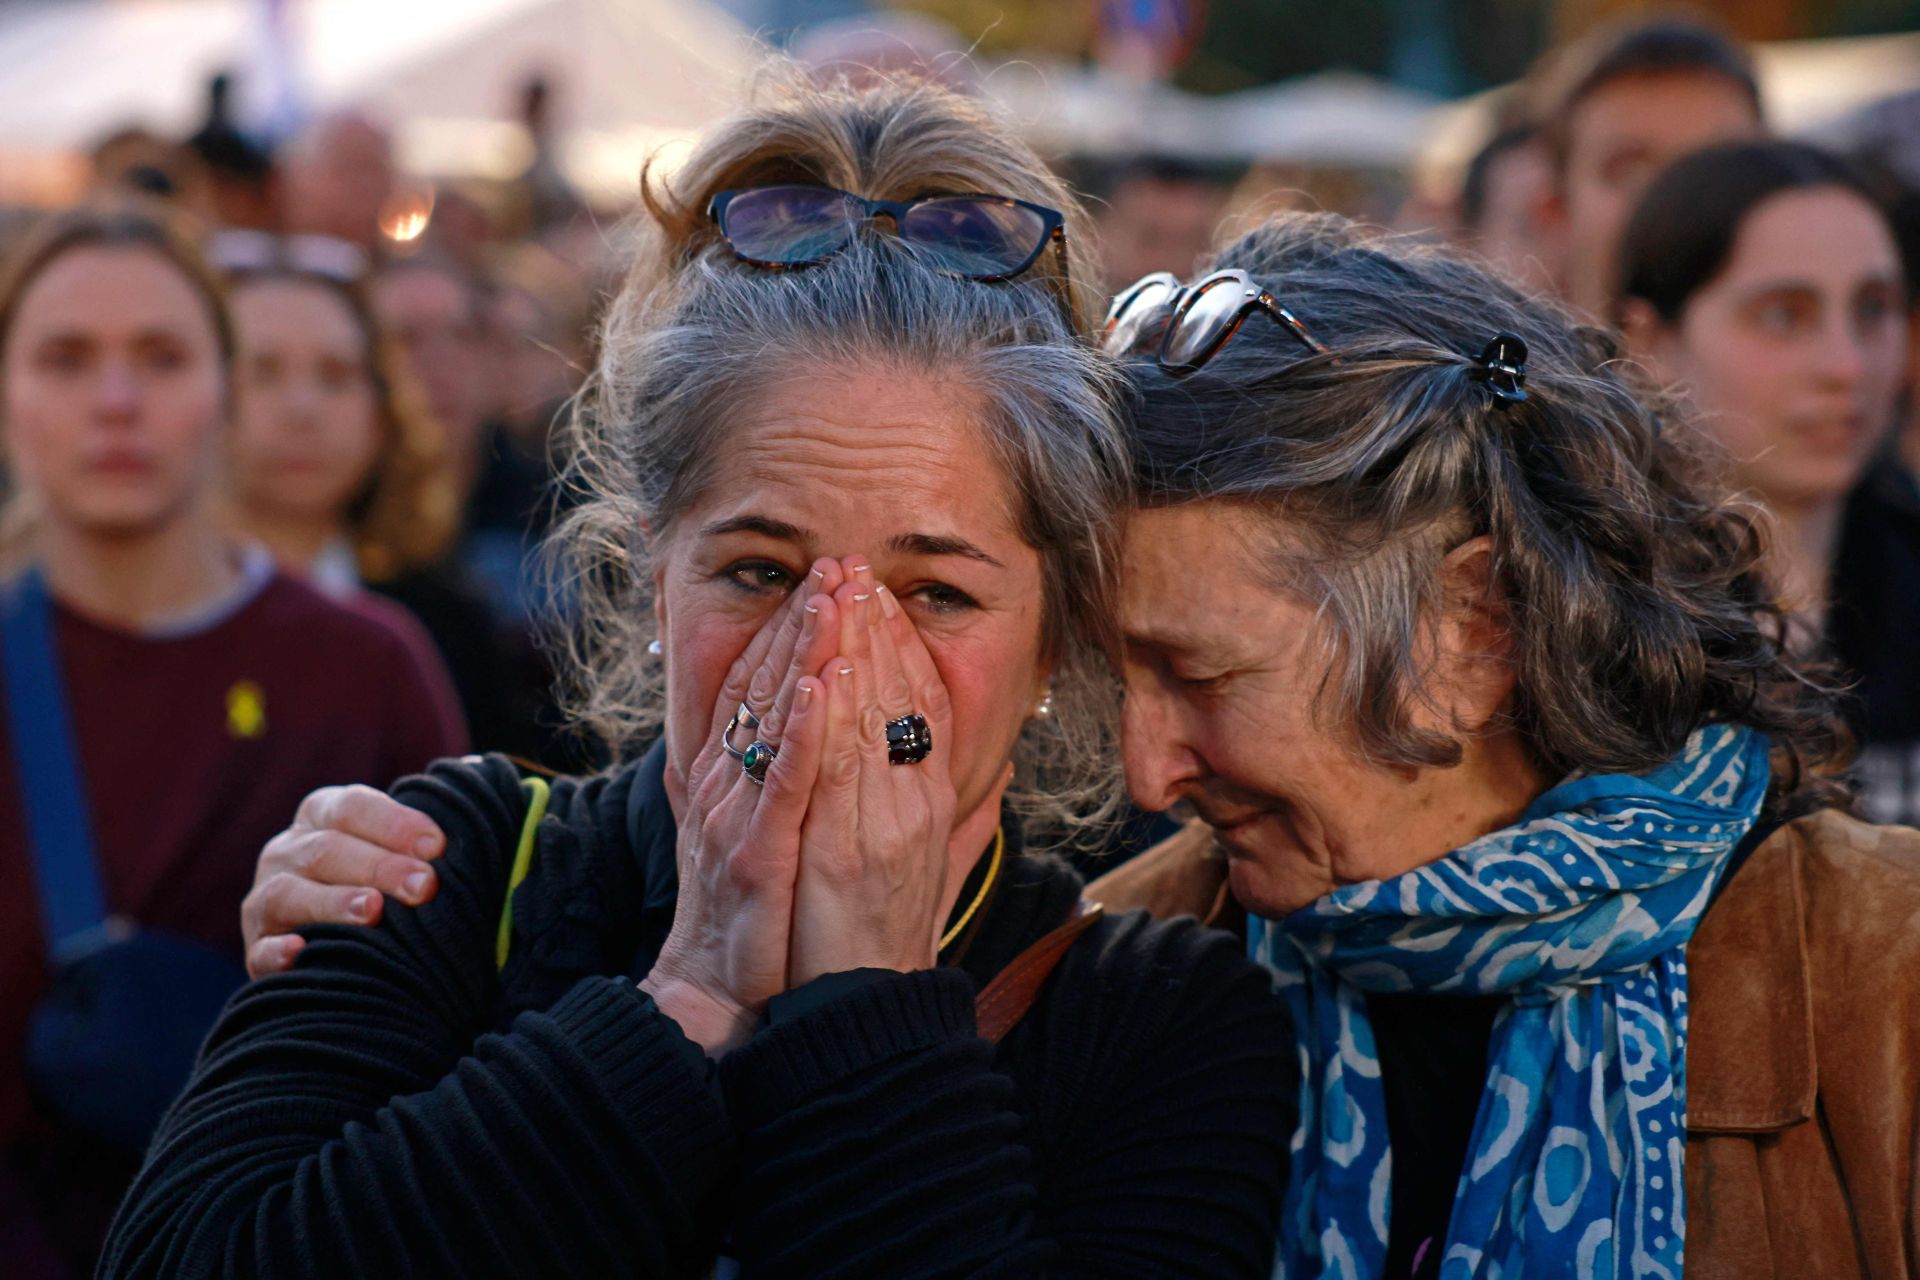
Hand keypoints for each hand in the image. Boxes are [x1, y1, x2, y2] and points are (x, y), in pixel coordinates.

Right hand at [241, 784, 446, 977]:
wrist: (338, 940)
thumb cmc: (384, 882)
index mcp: (322, 816)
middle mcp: (286, 852)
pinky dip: (276, 952)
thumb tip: (471, 804)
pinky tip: (299, 951)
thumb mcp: (396, 848)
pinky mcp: (255, 949)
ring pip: (287, 895)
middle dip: (379, 866)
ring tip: (373, 911)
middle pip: (326, 850)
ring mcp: (265, 900)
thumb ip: (424, 837)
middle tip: (424, 886)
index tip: (437, 846)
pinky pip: (260, 951)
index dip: (394, 823)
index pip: (353, 807)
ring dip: (332, 902)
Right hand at [644, 560, 844, 1054]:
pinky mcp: (758, 852)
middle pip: (765, 685)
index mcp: (731, 774)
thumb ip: (773, 773)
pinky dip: (800, 732)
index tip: (825, 577)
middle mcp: (727, 783)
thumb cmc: (751, 911)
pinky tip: (818, 688)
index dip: (790, 626)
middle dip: (803, 621)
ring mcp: (738, 814)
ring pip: (773, 719)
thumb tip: (798, 726)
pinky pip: (782, 782)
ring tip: (832, 599)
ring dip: (803, 655)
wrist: (718, 992)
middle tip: (837, 563)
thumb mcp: (758, 825)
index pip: (761, 683)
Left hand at [785, 562, 1005, 986]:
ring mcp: (884, 829)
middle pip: (900, 699)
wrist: (864, 1016)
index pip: (922, 706)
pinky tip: (826, 673)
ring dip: (853, 651)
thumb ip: (957, 818)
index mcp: (928, 805)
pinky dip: (835, 721)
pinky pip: (842, 775)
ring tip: (838, 594)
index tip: (881, 597)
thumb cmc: (882, 946)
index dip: (903, 646)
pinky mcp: (849, 857)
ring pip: (872, 722)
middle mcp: (914, 808)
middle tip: (854, 568)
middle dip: (875, 627)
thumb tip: (995, 773)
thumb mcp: (929, 870)